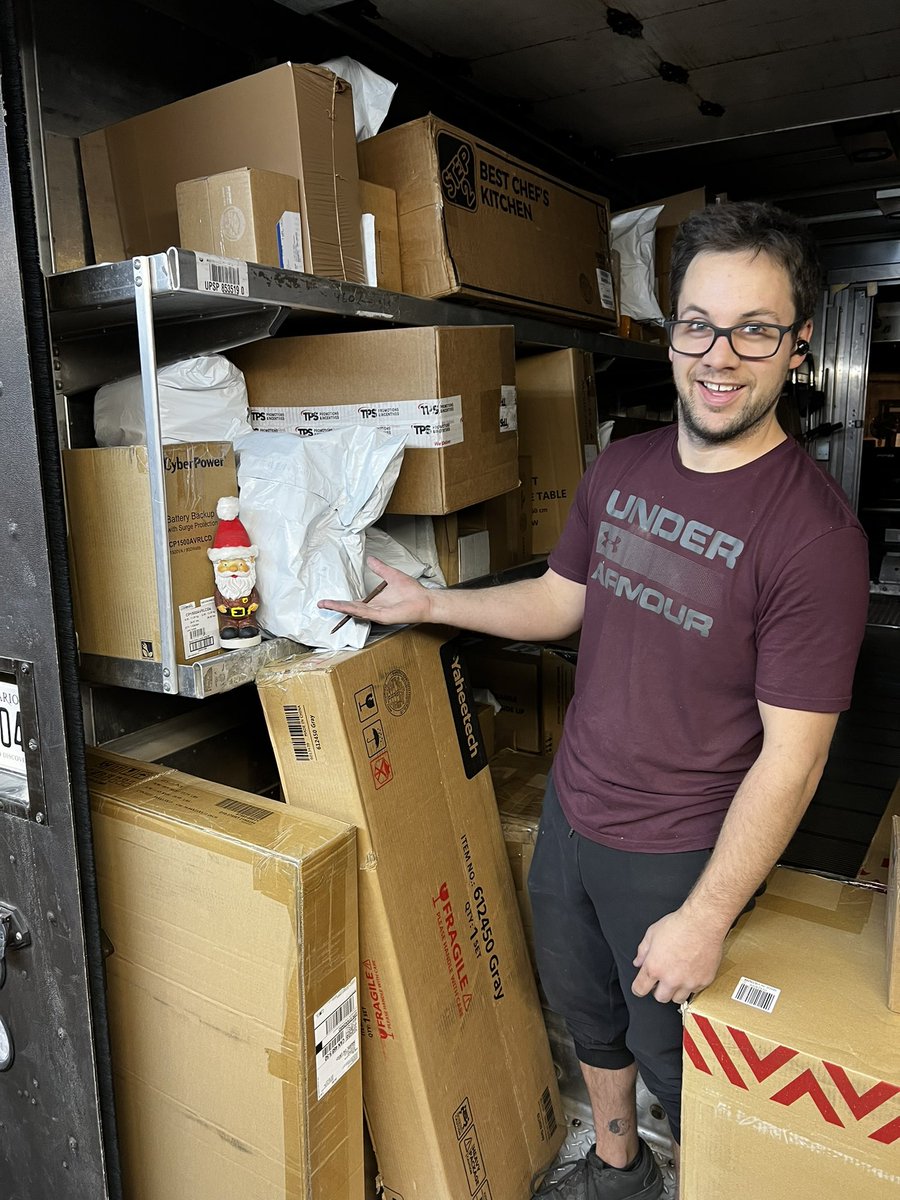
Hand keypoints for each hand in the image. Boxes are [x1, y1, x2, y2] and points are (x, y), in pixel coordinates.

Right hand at [317, 556, 436, 626]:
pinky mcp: (383, 617)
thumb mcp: (391, 575)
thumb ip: (380, 568)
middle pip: (350, 608)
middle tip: (321, 604)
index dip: (340, 601)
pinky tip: (346, 607)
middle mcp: (374, 610)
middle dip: (335, 606)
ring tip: (327, 605)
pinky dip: (355, 610)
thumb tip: (370, 559)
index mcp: (374, 602)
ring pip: (355, 611)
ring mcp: (377, 614)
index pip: (354, 602)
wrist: (425, 600)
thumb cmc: (412, 591)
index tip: (328, 600)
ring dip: (341, 608)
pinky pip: (366, 613)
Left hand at [631, 909, 725, 1004]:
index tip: (640, 987)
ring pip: (678, 998)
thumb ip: (643, 951)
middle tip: (661, 979)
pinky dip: (691, 984)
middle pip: (660, 998)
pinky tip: (691, 971)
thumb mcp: (652, 933)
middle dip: (658, 990)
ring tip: (677, 976)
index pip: (640, 989)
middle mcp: (671, 979)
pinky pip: (695, 991)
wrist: (703, 923)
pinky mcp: (703, 981)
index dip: (638, 988)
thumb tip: (638, 962)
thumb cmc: (678, 925)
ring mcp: (688, 982)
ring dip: (675, 990)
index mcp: (654, 967)